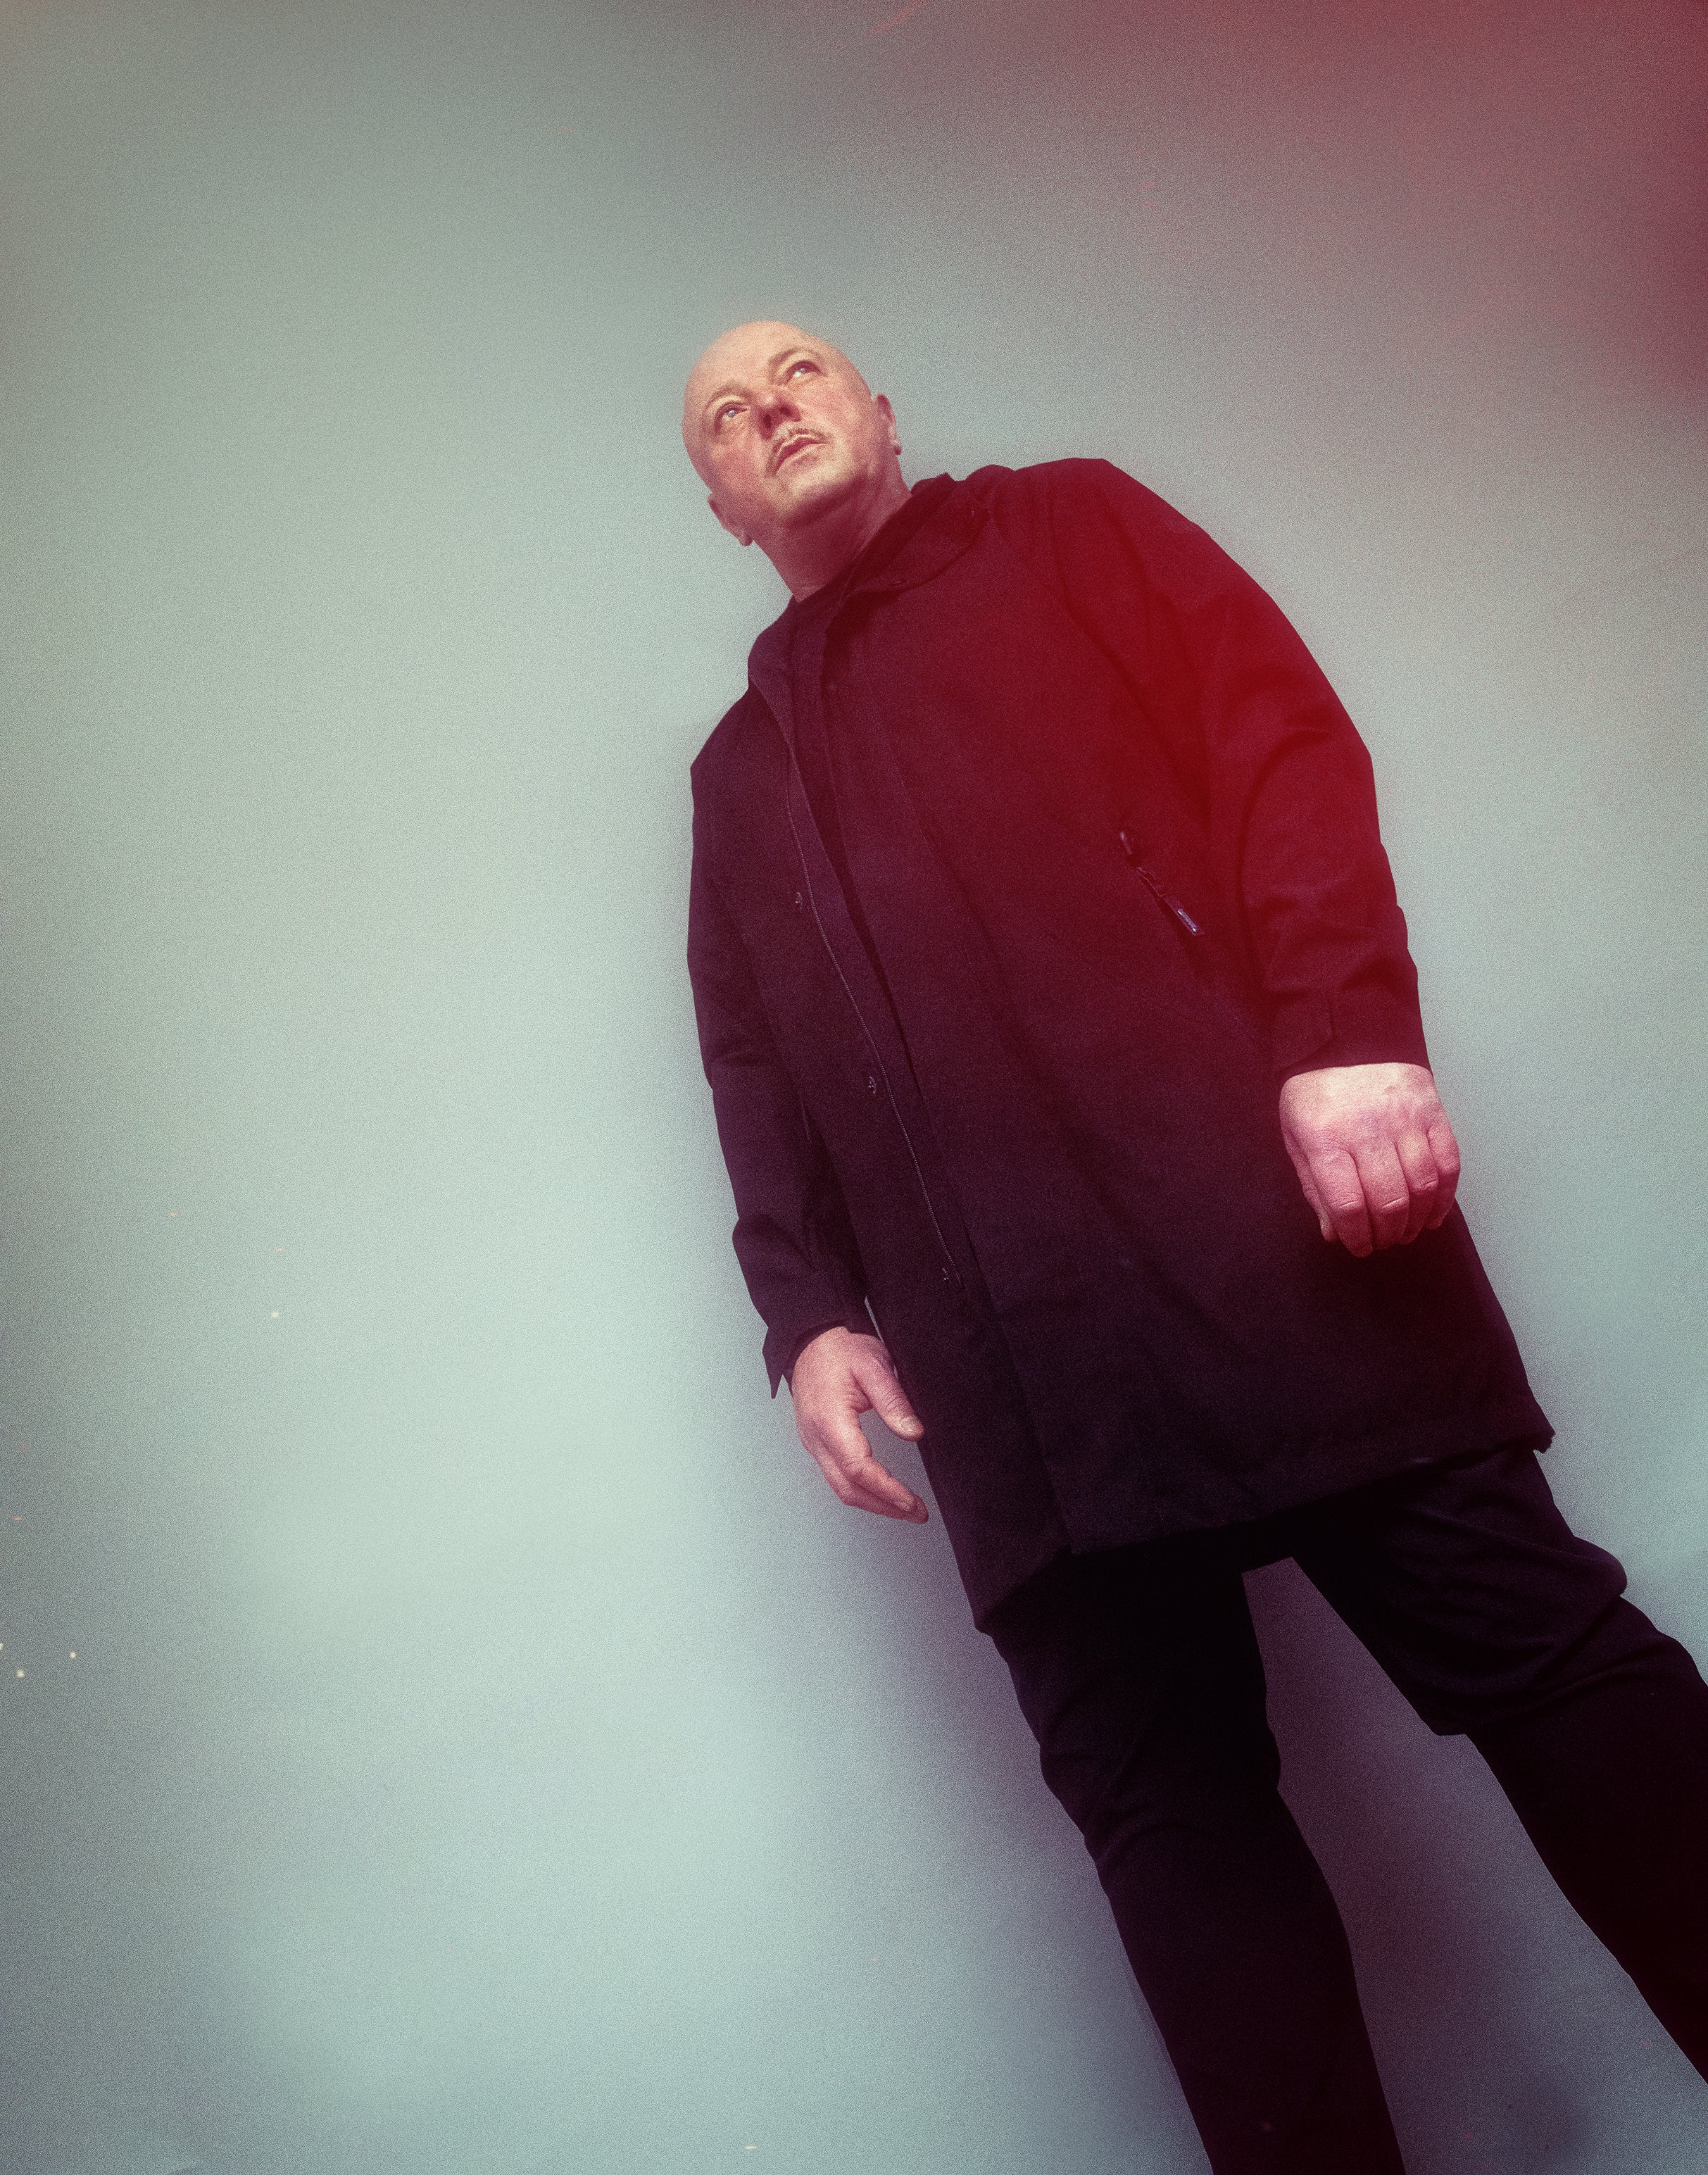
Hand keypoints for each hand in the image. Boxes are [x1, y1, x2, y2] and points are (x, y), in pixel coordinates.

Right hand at [788, 1327, 929, 1522]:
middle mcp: (816, 1437)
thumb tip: (913, 1432)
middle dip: (884, 1507)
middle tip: (916, 1513)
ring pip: (840, 1487)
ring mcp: (813, 1442)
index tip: (912, 1502)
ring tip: (903, 1508)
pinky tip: (879, 1491)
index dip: (888, 1490)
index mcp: (829, 1419)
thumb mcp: (874, 1366)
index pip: (859, 1469)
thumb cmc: (840, 1350)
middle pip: (847, 1488)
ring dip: (872, 1503)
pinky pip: (835, 1476)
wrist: (811, 1341)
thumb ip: (894, 1401)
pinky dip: (859, 1490)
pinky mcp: (816, 1442)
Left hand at [1279, 1061, 1460, 1256]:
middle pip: (1389, 1199)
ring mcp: (1403, 1114)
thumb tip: (1335, 1234)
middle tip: (1384, 1242)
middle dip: (1388, 1233)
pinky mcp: (1431, 1108)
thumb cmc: (1316, 1101)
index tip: (1360, 1247)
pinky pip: (1447, 1162)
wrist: (1342, 1045)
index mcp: (1324, 1135)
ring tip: (1406, 1231)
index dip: (1357, 1236)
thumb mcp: (1297, 1141)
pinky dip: (1444, 1196)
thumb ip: (1316, 1189)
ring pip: (1422, 1185)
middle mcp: (1366, 1124)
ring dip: (1416, 1220)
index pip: (1348, 1204)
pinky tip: (1432, 1212)